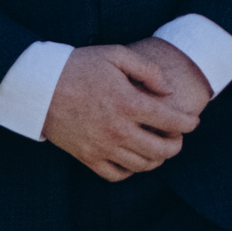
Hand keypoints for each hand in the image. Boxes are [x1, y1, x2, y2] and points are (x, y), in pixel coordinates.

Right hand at [43, 41, 201, 180]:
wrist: (39, 85)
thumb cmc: (78, 66)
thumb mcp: (116, 55)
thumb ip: (148, 70)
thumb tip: (168, 92)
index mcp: (128, 103)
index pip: (171, 121)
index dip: (188, 123)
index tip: (193, 121)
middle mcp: (118, 130)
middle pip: (162, 149)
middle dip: (176, 145)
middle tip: (177, 137)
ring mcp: (102, 147)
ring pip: (142, 165)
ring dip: (157, 159)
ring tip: (159, 147)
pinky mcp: (86, 157)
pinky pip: (116, 175)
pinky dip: (131, 171)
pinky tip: (134, 158)